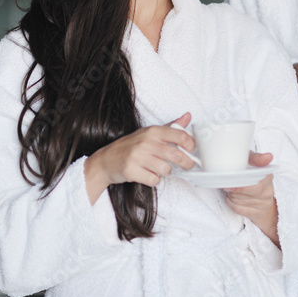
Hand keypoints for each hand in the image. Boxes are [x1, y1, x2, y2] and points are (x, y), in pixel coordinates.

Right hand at [83, 112, 197, 203]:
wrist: (106, 160)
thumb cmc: (131, 146)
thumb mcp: (149, 133)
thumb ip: (171, 127)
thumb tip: (188, 116)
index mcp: (152, 131)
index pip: (179, 135)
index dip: (190, 144)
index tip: (191, 150)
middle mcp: (145, 142)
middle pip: (176, 155)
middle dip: (186, 163)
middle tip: (187, 165)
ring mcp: (138, 157)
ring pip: (166, 170)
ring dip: (165, 172)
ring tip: (158, 168)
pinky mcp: (132, 171)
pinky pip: (154, 180)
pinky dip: (154, 180)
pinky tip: (147, 174)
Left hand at [224, 151, 279, 246]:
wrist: (254, 190)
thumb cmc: (248, 171)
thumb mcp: (250, 160)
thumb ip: (257, 158)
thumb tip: (268, 156)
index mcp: (268, 176)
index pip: (256, 186)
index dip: (241, 187)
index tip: (229, 185)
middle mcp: (269, 191)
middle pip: (248, 195)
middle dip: (234, 191)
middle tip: (226, 186)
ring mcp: (265, 203)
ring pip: (242, 202)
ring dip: (231, 196)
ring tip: (229, 190)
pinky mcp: (259, 213)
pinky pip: (241, 210)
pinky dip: (232, 204)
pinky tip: (229, 199)